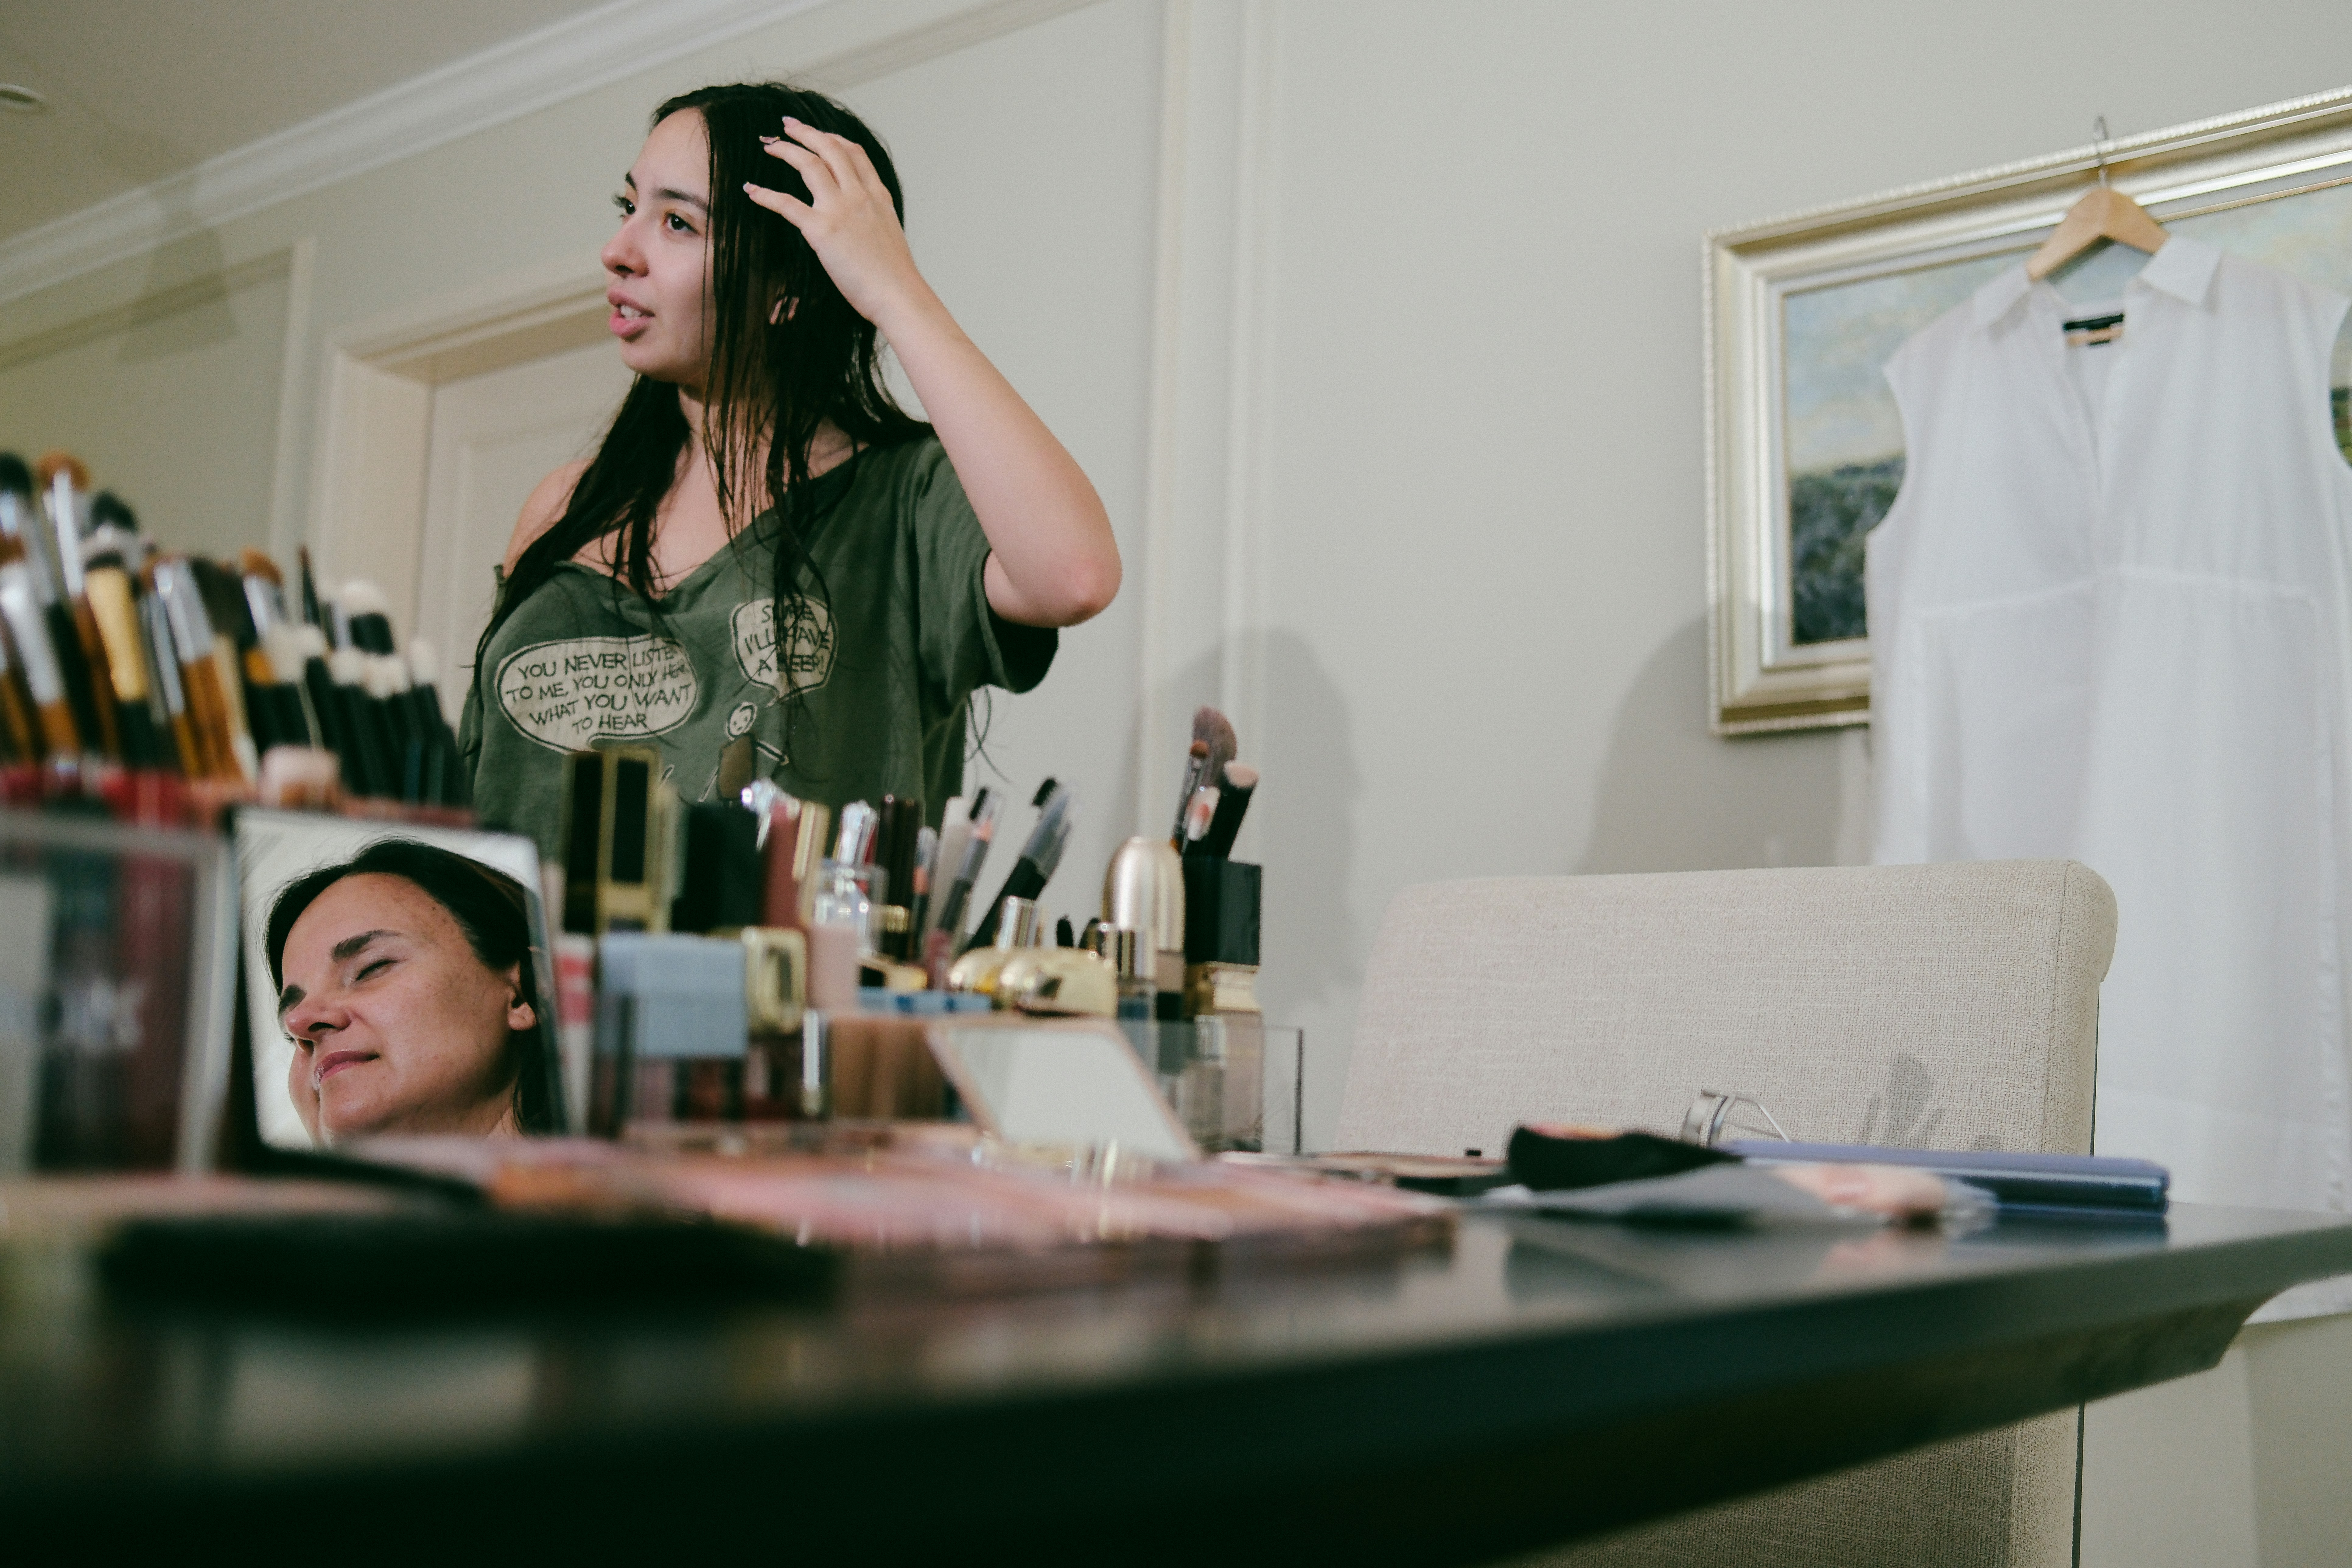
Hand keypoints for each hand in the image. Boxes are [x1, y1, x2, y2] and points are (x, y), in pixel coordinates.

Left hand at [744, 118, 927, 329]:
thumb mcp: (889, 235)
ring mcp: (840, 210)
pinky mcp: (821, 230)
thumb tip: (862, 224)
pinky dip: (766, 195)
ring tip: (769, 146)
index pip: (854, 154)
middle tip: (787, 126)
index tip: (819, 134)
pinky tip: (751, 190)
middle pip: (830, 149)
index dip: (833, 138)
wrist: (899, 296)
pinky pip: (787, 204)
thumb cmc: (894, 277)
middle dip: (806, 132)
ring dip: (786, 150)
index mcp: (877, 196)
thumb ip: (873, 219)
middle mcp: (859, 195)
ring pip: (809, 164)